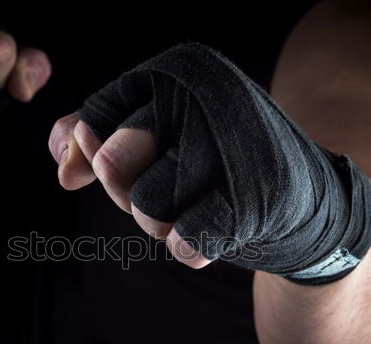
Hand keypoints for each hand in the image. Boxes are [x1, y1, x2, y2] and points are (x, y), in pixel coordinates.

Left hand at [49, 44, 370, 283]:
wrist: (307, 197)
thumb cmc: (217, 161)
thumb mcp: (160, 133)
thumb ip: (100, 133)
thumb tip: (63, 168)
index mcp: (177, 70)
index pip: (94, 120)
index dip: (93, 156)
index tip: (119, 167)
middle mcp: (203, 96)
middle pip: (111, 164)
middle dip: (128, 192)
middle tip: (166, 188)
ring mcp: (230, 146)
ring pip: (146, 206)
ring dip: (162, 223)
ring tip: (198, 205)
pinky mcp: (251, 201)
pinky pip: (184, 240)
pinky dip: (191, 247)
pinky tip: (213, 233)